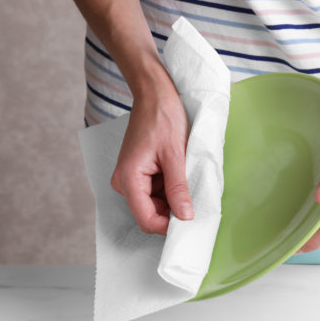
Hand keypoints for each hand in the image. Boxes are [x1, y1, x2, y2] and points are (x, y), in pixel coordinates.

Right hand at [110, 71, 193, 234]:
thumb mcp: (176, 155)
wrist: (155, 94)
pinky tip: (181, 173)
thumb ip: (179, 188)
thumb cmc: (163, 117)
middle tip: (195, 200)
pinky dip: (171, 188)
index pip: (146, 220)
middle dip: (173, 211)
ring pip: (155, 204)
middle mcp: (124, 182)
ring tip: (187, 177)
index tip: (191, 222)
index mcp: (128, 179)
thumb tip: (185, 216)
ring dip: (174, 198)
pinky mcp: (139, 173)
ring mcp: (131, 178)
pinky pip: (156, 191)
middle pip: (150, 214)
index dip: (169, 226)